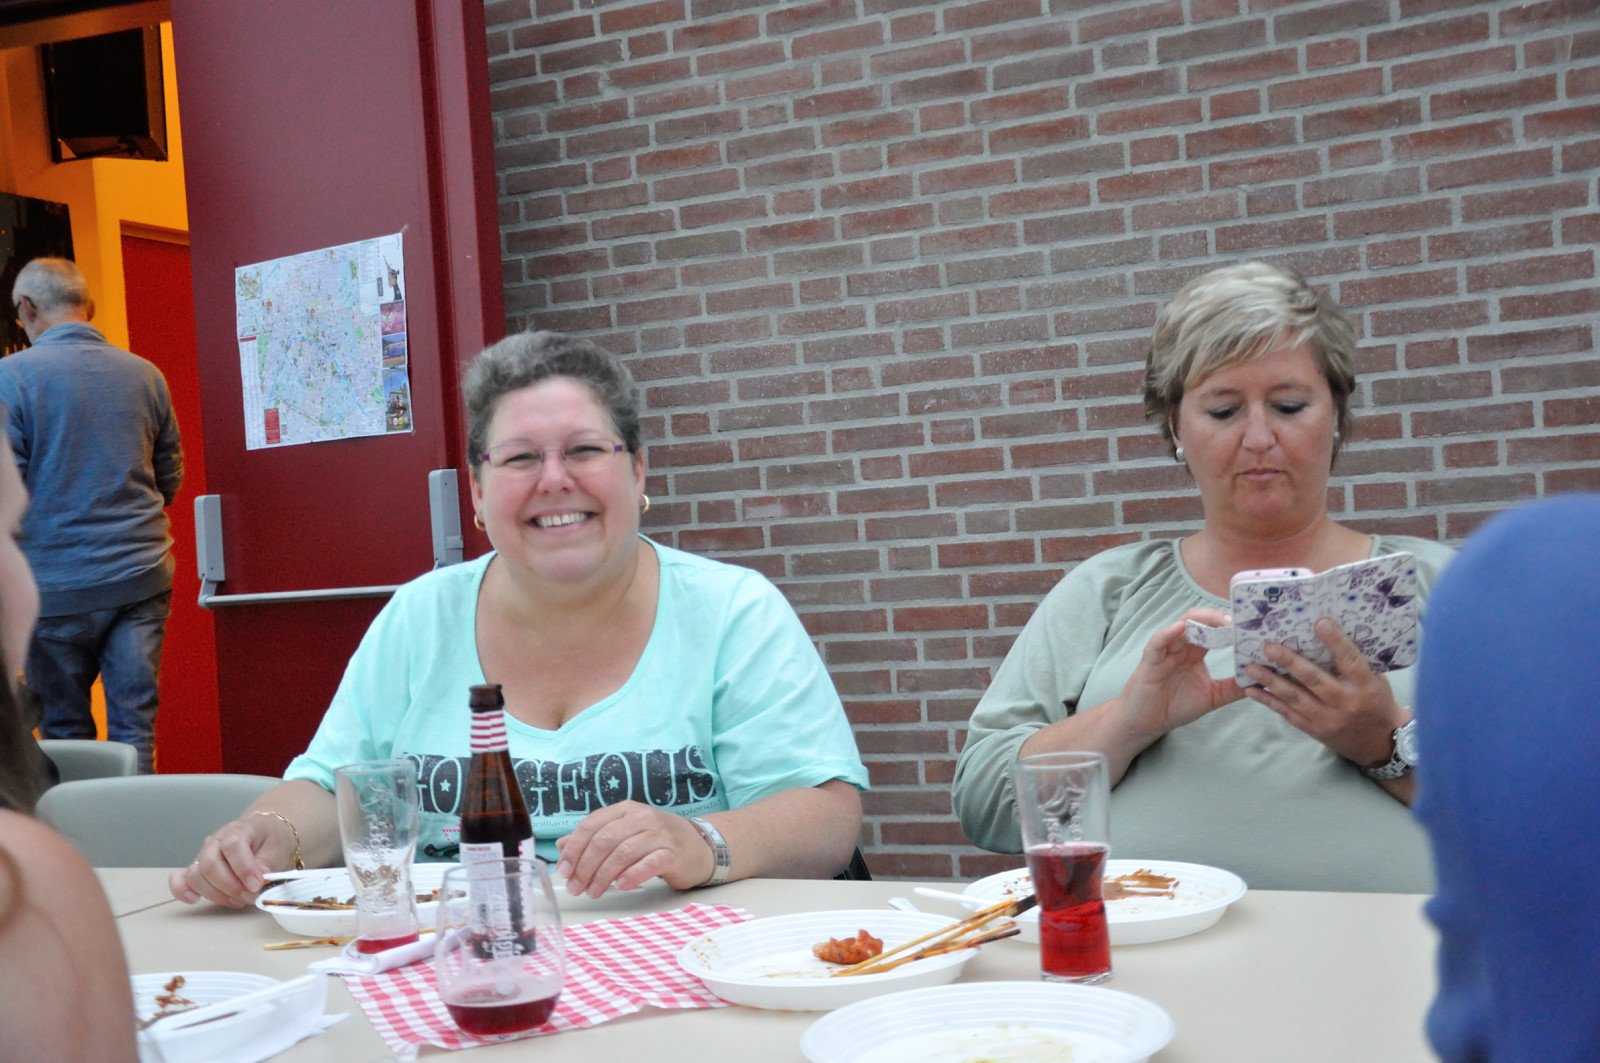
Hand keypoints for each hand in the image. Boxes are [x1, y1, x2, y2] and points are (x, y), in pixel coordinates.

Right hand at [167, 815, 281, 907]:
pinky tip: (193, 900)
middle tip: (251, 896)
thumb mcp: (277, 848)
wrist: (263, 834)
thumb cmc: (271, 840)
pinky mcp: (198, 869)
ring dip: (216, 894)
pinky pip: (180, 878)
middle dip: (230, 887)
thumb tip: (259, 879)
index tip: (257, 885)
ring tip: (239, 901)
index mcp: (238, 830)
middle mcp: (215, 841)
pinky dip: (182, 890)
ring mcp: (204, 855)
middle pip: (210, 864)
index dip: (243, 868)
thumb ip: (267, 862)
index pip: (232, 846)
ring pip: (196, 876)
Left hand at [555, 802, 713, 896]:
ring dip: (603, 875)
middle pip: (605, 839)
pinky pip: (648, 863)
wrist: (701, 847)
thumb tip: (562, 846)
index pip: (593, 825)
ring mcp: (660, 834)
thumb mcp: (625, 833)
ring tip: (593, 892)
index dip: (574, 848)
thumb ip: (595, 838)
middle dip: (585, 866)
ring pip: (624, 852)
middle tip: (576, 888)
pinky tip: (620, 887)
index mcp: (626, 810)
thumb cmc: (657, 842)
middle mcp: (643, 818)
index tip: (563, 870)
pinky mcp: (673, 853)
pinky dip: (631, 875)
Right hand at [1116, 607, 1243, 738]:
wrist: (1147, 722)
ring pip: (1182, 625)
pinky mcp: (1150, 660)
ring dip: (1201, 621)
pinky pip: (1158, 642)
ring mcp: (1165, 650)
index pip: (1214, 630)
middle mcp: (1181, 646)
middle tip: (1241, 620)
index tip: (1252, 624)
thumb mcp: (1212, 697)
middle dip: (1220, 618)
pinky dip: (1168, 633)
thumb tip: (1261, 681)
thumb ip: (1233, 688)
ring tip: (1221, 621)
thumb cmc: (1175, 706)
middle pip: (1200, 621)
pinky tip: (1181, 628)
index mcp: (1195, 652)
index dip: (1231, 625)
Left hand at [1244, 618, 1407, 765]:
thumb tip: (1330, 635)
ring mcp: (1328, 719)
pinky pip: (1288, 714)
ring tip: (1250, 667)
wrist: (1380, 744)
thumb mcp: (1376, 681)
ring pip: (1295, 698)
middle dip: (1290, 662)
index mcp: (1365, 686)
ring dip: (1271, 681)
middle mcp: (1345, 702)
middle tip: (1268, 647)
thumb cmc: (1378, 703)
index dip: (1336, 642)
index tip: (1320, 622)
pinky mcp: (1314, 730)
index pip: (1350, 660)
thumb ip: (1356, 663)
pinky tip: (1252, 690)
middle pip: (1314, 680)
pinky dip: (1269, 701)